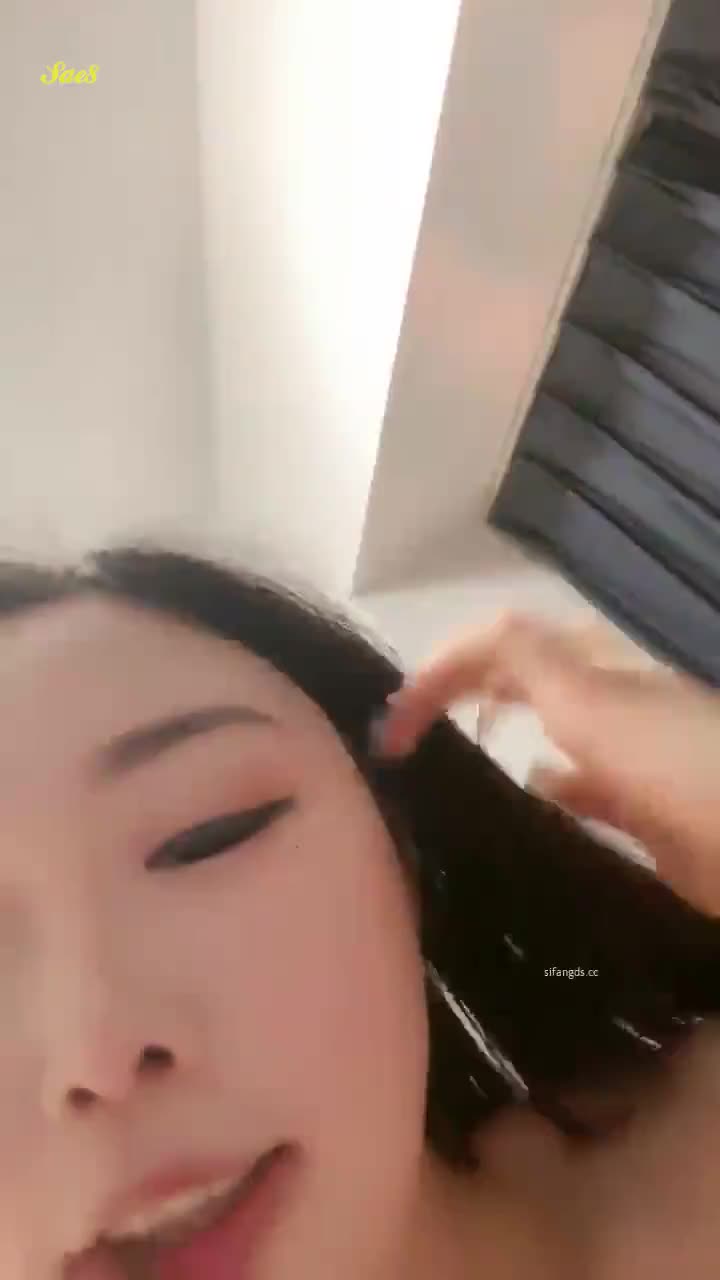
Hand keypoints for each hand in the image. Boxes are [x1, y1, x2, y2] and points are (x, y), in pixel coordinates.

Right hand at [378, 614, 719, 916]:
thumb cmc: (689, 774)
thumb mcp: (600, 708)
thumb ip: (535, 665)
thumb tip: (474, 633)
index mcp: (592, 674)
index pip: (499, 646)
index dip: (439, 671)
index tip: (391, 726)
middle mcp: (604, 701)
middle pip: (516, 676)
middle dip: (456, 692)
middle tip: (399, 738)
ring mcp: (624, 752)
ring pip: (542, 728)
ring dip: (492, 735)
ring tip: (441, 768)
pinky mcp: (640, 807)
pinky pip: (575, 787)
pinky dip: (538, 791)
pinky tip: (516, 810)